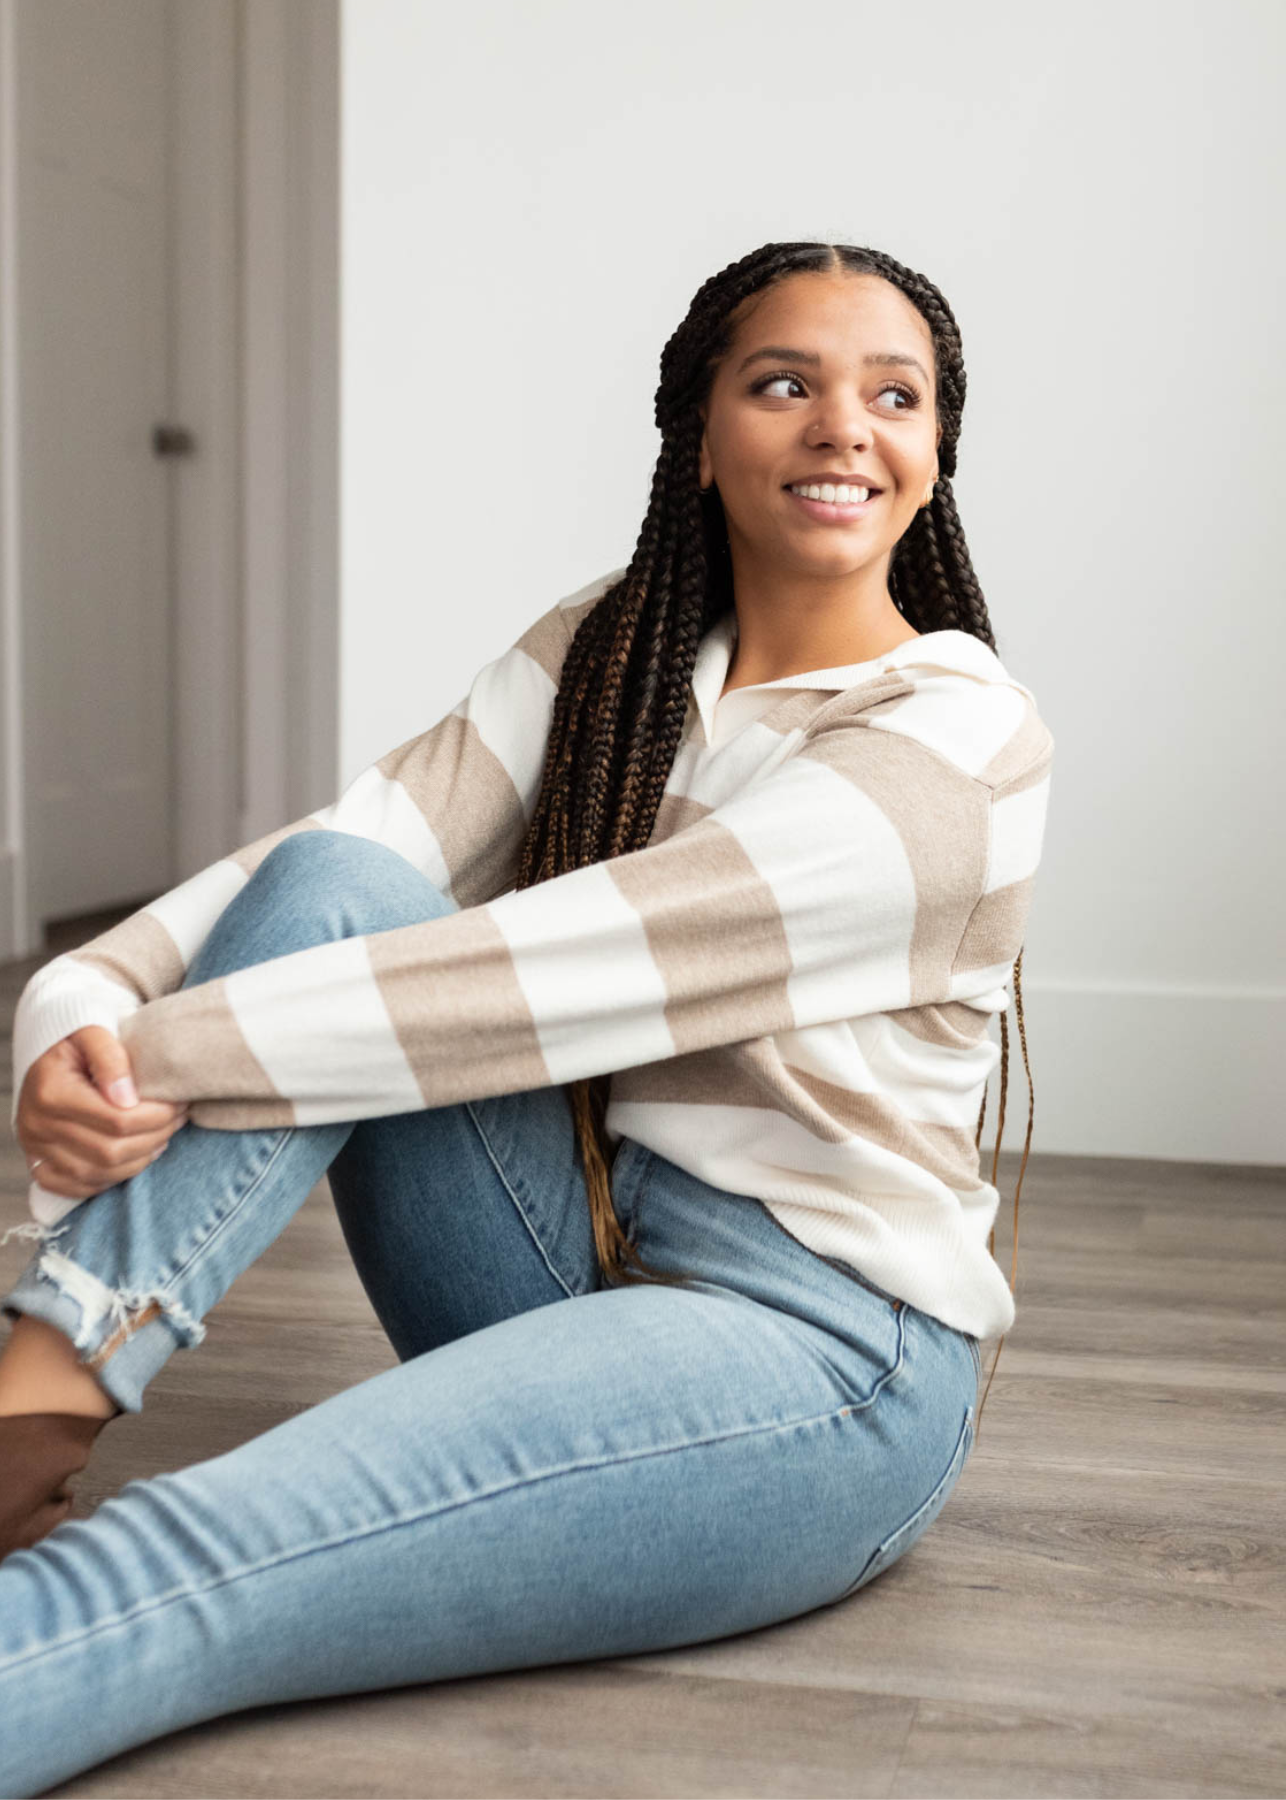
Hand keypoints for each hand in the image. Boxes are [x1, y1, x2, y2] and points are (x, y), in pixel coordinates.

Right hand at [15, 1026, 190, 1201]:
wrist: (48, 1061)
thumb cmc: (76, 1043)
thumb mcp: (92, 1032)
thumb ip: (110, 1058)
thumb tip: (128, 1097)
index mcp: (50, 1093)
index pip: (117, 1120)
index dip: (157, 1116)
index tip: (178, 1102)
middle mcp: (37, 1127)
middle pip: (111, 1151)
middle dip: (155, 1137)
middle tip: (178, 1118)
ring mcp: (37, 1152)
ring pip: (101, 1173)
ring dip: (141, 1158)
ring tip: (164, 1135)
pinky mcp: (42, 1169)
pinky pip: (84, 1186)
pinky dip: (117, 1175)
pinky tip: (138, 1155)